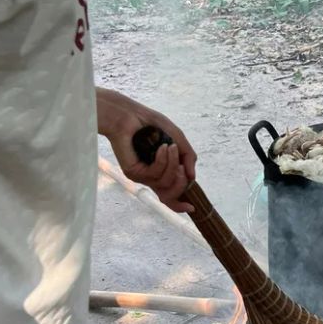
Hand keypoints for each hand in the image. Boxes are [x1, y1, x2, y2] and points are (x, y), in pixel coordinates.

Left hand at [96, 89, 197, 212]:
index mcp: (162, 171)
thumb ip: (188, 157)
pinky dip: (162, 160)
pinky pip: (154, 174)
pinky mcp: (133, 172)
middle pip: (170, 195)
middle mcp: (151, 177)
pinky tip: (160, 147)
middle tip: (181, 165)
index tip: (191, 208)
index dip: (180, 205)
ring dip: (172, 165)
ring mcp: (142, 176)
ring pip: (165, 184)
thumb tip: (192, 177)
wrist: (130, 115)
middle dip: (181, 183)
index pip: (170, 195)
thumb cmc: (152, 124)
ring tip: (170, 147)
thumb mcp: (177, 139)